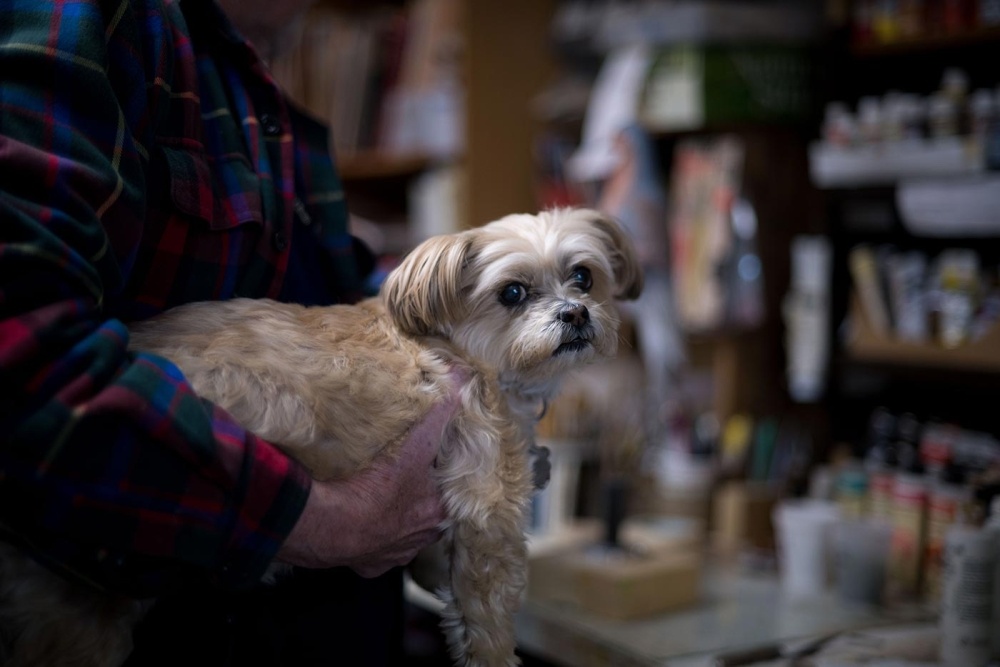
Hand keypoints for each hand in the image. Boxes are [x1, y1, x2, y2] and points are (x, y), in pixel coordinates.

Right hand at [276, 378, 462, 577]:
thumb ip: (441, 411)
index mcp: (440, 513)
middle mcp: (423, 538)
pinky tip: (360, 521)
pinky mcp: (370, 565)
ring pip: (403, 534)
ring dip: (395, 520)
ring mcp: (396, 554)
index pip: (451, 493)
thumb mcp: (417, 443)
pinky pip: (374, 550)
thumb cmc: (377, 487)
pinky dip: (369, 538)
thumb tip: (461, 377)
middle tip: (404, 483)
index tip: (432, 467)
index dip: (443, 479)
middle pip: (428, 516)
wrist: (335, 526)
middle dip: (420, 501)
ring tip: (381, 500)